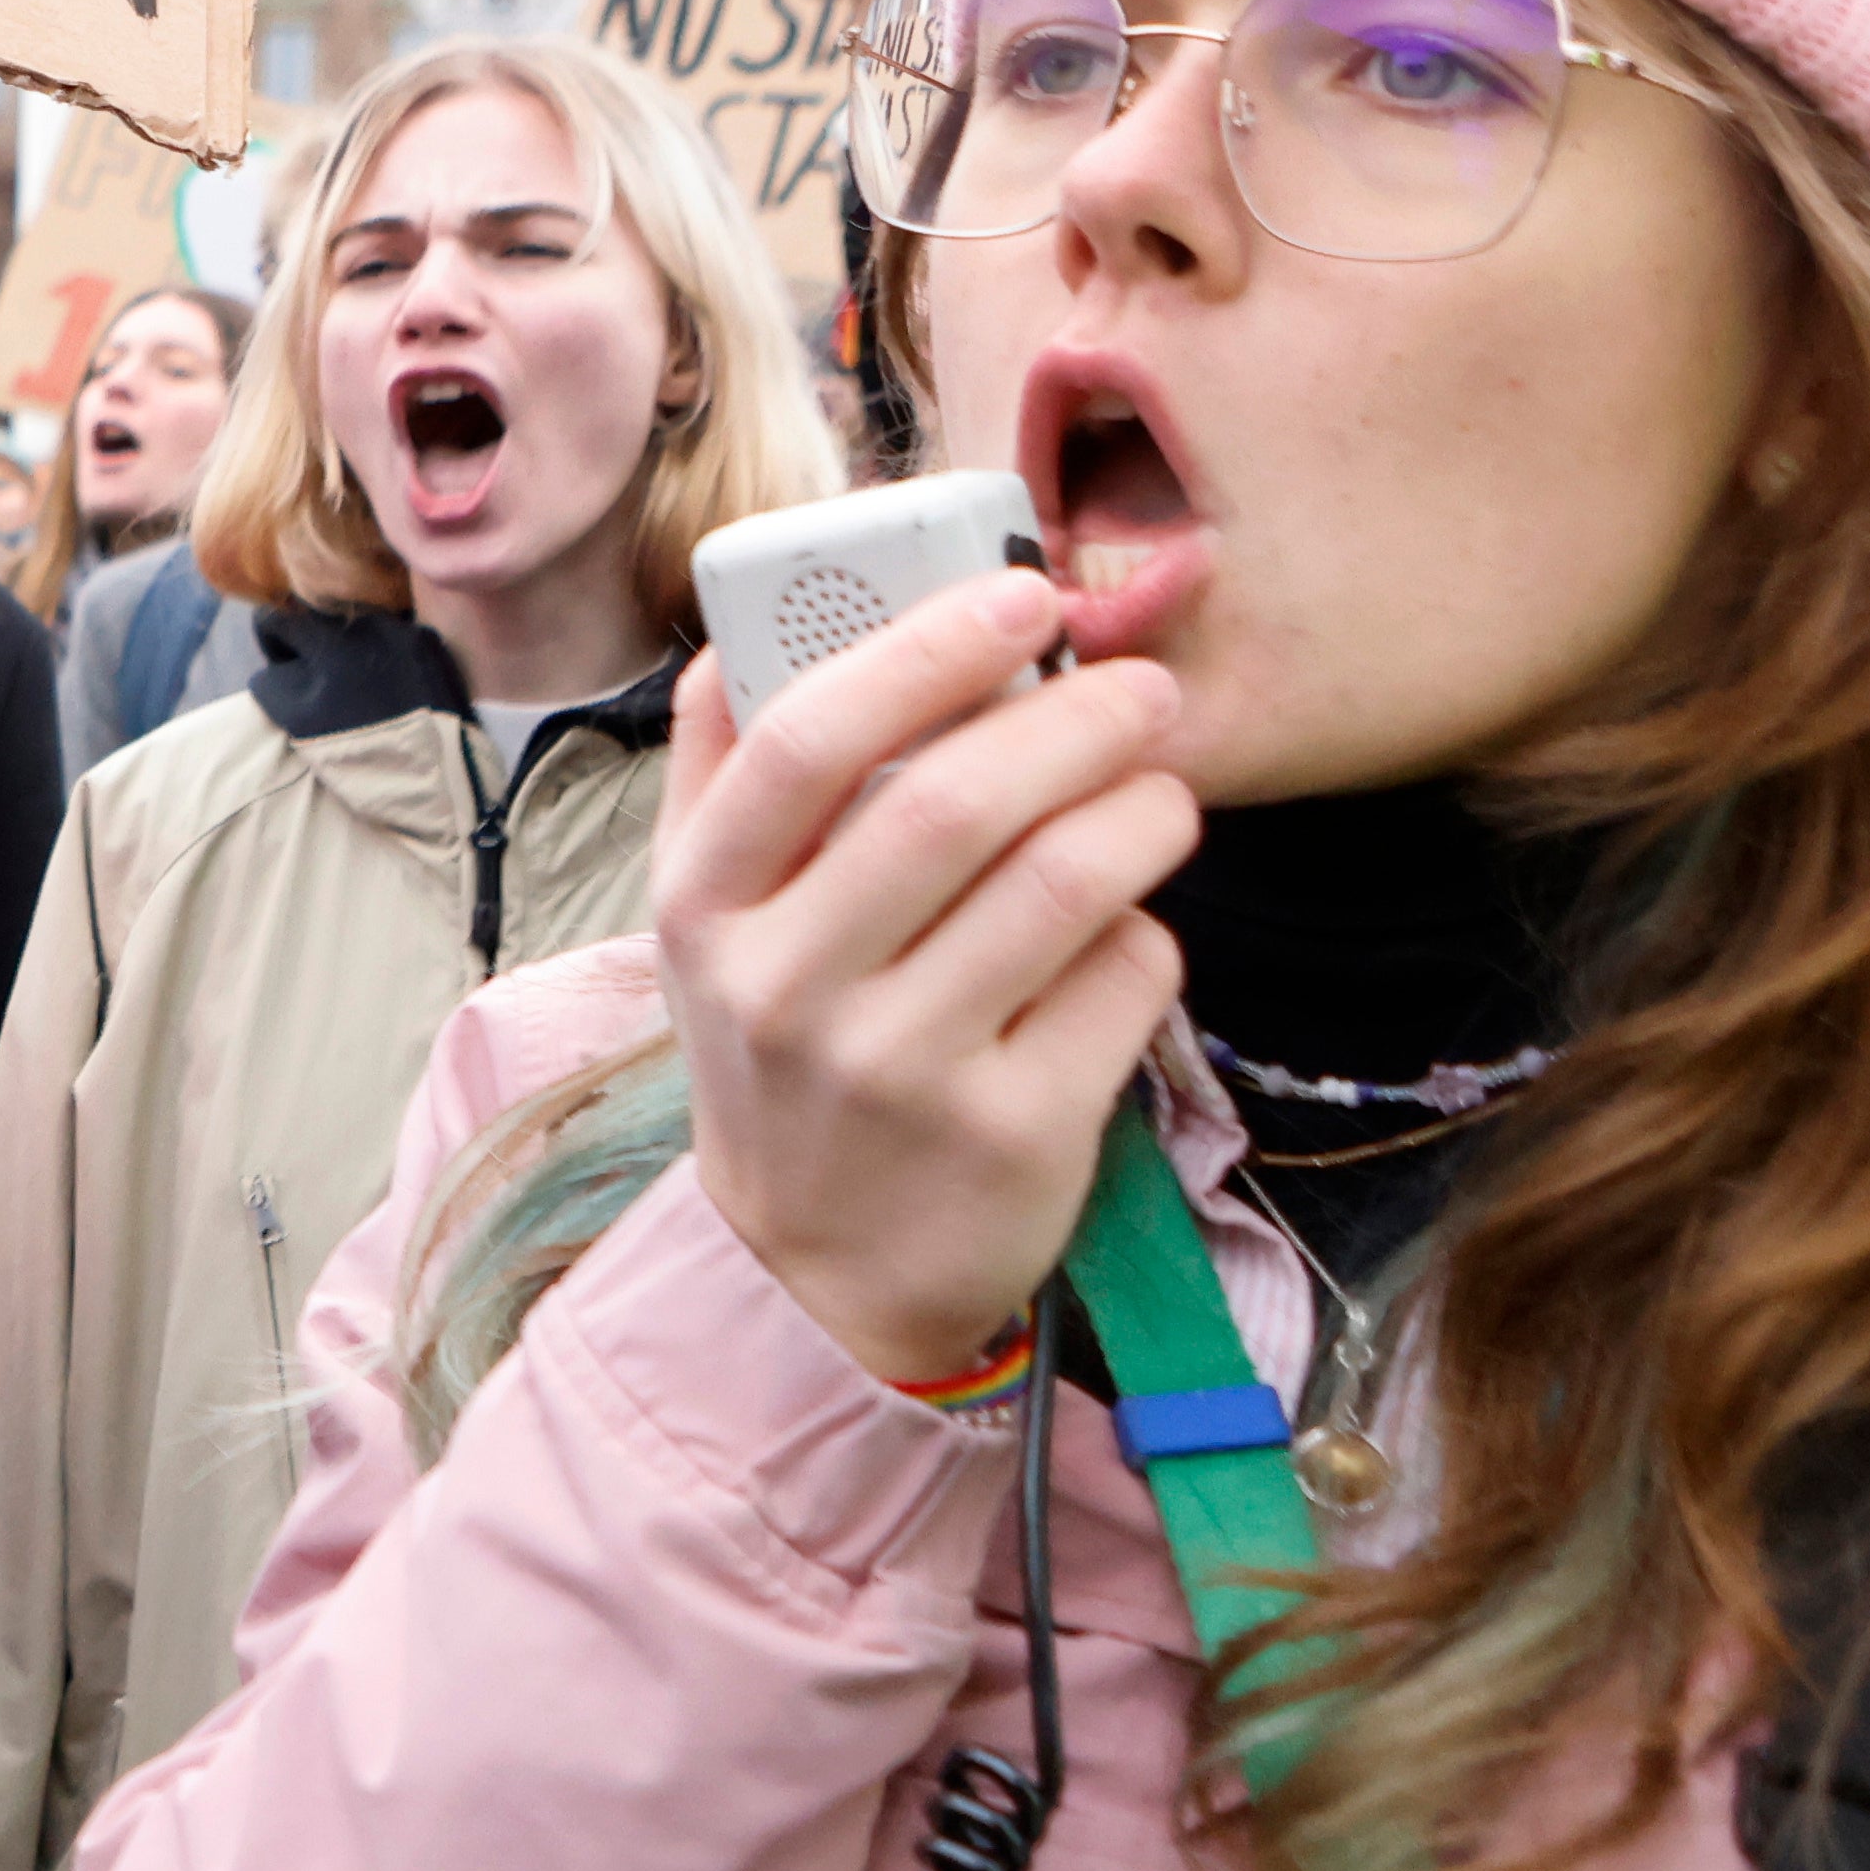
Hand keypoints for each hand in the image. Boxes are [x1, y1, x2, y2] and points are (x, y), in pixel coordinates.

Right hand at [660, 574, 1193, 1389]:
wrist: (816, 1272)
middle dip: (1075, 718)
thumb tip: (751, 620)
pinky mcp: (1012, 1134)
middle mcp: (789, 991)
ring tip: (1163, 789)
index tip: (1020, 598)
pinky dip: (1149, 932)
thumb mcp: (711, 926)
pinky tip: (1129, 929)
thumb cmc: (782, 1053)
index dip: (925, 651)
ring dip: (1143, 811)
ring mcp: (900, 1070)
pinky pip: (1121, 982)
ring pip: (1061, 887)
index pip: (803, 743)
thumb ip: (726, 778)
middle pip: (952, 805)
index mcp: (706, 911)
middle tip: (1141, 689)